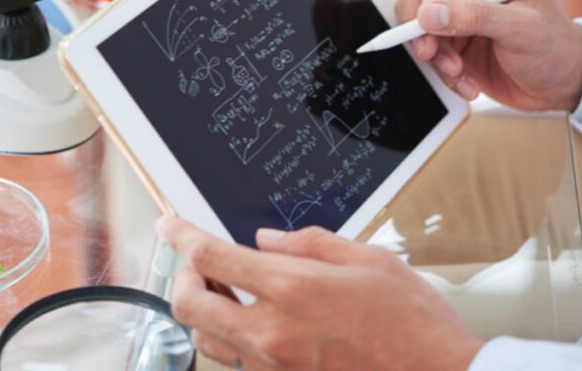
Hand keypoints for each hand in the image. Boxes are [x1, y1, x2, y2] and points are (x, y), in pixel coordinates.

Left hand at [158, 216, 482, 370]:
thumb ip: (309, 243)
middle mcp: (272, 332)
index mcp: (292, 289)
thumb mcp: (368, 260)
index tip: (169, 226)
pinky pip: (237, 362)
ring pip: (205, 339)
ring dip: (204, 311)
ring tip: (226, 293)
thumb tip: (266, 240)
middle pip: (189, 305)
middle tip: (198, 264)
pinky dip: (232, 339)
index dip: (179, 237)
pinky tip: (255, 324)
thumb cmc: (412, 322)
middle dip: (183, 278)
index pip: (210, 258)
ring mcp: (274, 366)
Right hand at [396, 0, 581, 111]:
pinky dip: (438, 67)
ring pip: (415, 15)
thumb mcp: (521, 29)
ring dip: (430, 48)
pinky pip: (424, 44)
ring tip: (457, 70)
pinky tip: (464, 80)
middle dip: (418, 18)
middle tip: (428, 47)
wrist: (560, 85)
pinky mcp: (449, 34)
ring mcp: (456, 6)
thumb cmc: (554, 47)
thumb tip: (428, 14)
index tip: (432, 10)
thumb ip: (475, 17)